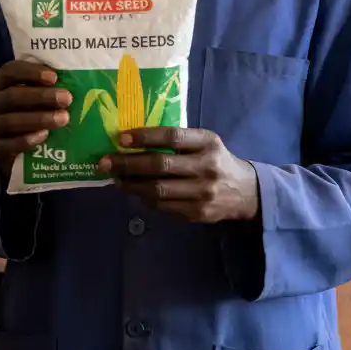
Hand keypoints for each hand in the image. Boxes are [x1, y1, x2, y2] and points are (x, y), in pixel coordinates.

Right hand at [0, 60, 70, 179]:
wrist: (14, 147)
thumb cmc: (30, 113)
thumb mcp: (36, 97)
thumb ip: (48, 86)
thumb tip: (76, 78)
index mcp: (0, 83)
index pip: (10, 70)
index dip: (31, 72)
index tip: (54, 77)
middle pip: (13, 95)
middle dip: (41, 96)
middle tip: (67, 98)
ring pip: (11, 120)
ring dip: (39, 118)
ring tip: (63, 118)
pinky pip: (9, 144)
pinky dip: (27, 140)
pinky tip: (45, 136)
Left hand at [98, 127, 258, 223]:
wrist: (245, 193)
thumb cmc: (215, 160)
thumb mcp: (205, 143)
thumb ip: (178, 140)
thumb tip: (133, 140)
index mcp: (207, 143)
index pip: (172, 136)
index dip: (144, 136)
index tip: (121, 138)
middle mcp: (206, 167)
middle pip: (160, 165)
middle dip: (128, 163)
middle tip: (105, 161)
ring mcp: (202, 193)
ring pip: (158, 189)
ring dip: (131, 184)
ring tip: (115, 177)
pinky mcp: (197, 213)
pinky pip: (162, 206)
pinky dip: (143, 198)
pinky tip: (133, 191)